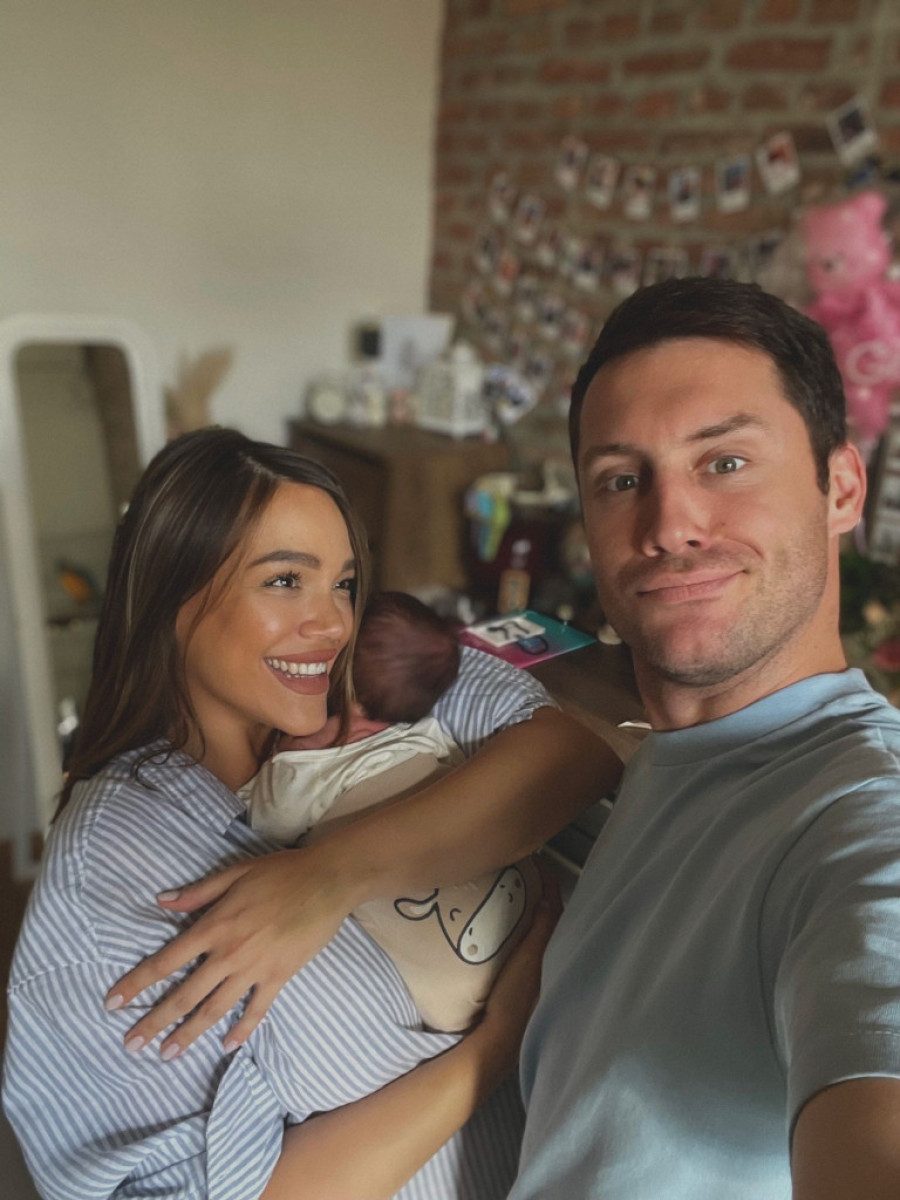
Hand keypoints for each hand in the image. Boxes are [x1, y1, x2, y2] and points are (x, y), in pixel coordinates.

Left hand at [105, 843, 357, 1059]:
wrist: (327, 881)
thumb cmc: (280, 872)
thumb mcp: (235, 873)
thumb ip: (197, 892)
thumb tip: (161, 901)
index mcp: (214, 926)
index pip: (166, 961)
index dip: (137, 982)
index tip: (113, 1003)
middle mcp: (228, 954)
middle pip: (184, 994)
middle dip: (154, 1021)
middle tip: (131, 1045)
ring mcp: (254, 969)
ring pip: (214, 1009)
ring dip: (188, 1033)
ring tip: (166, 1054)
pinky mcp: (279, 977)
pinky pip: (257, 1010)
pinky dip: (242, 1030)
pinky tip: (227, 1046)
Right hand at [474, 862, 562, 1076]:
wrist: (497, 1039)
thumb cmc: (514, 1001)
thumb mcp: (528, 962)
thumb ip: (540, 932)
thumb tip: (548, 898)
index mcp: (555, 952)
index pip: (557, 908)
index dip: (550, 883)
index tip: (537, 862)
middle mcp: (550, 959)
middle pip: (549, 917)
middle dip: (541, 893)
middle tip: (523, 871)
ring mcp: (535, 969)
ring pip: (537, 930)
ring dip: (529, 909)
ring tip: (512, 890)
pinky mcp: (521, 978)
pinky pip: (524, 942)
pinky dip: (520, 927)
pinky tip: (504, 924)